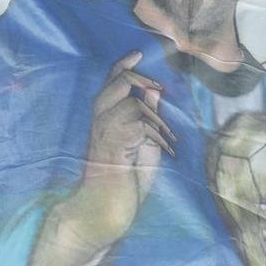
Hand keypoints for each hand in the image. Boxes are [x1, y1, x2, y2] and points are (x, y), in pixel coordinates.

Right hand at [77, 51, 175, 242]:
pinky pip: (142, 126)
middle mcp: (99, 122)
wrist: (103, 212)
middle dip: (141, 80)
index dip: (122, 66)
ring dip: (158, 121)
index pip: (109, 83)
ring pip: (135, 105)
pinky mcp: (113, 144)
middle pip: (117, 83)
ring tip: (167, 142)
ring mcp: (104, 132)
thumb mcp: (143, 147)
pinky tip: (167, 153)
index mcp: (104, 120)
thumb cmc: (124, 184)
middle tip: (160, 91)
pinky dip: (160, 137)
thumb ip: (148, 120)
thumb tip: (155, 92)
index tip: (136, 53)